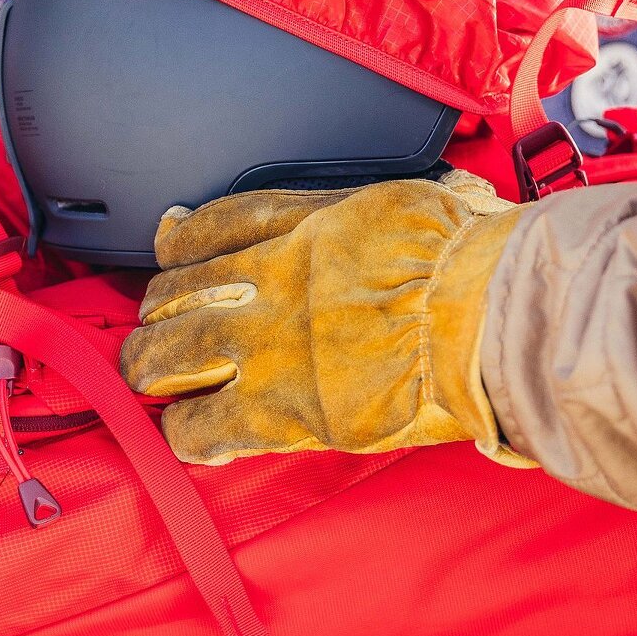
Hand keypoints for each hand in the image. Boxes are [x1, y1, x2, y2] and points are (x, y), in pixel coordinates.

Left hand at [120, 173, 535, 465]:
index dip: (178, 239)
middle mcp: (267, 284)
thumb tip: (428, 201)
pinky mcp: (277, 412)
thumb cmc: (472, 260)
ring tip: (155, 379)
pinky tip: (190, 434)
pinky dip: (186, 433)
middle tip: (160, 326)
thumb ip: (383, 217)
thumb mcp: (416, 204)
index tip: (167, 243)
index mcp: (301, 230)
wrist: (486, 314)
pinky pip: (200, 429)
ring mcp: (264, 348)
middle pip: (172, 294)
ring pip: (165, 358)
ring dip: (150, 368)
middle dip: (157, 312)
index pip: (211, 228)